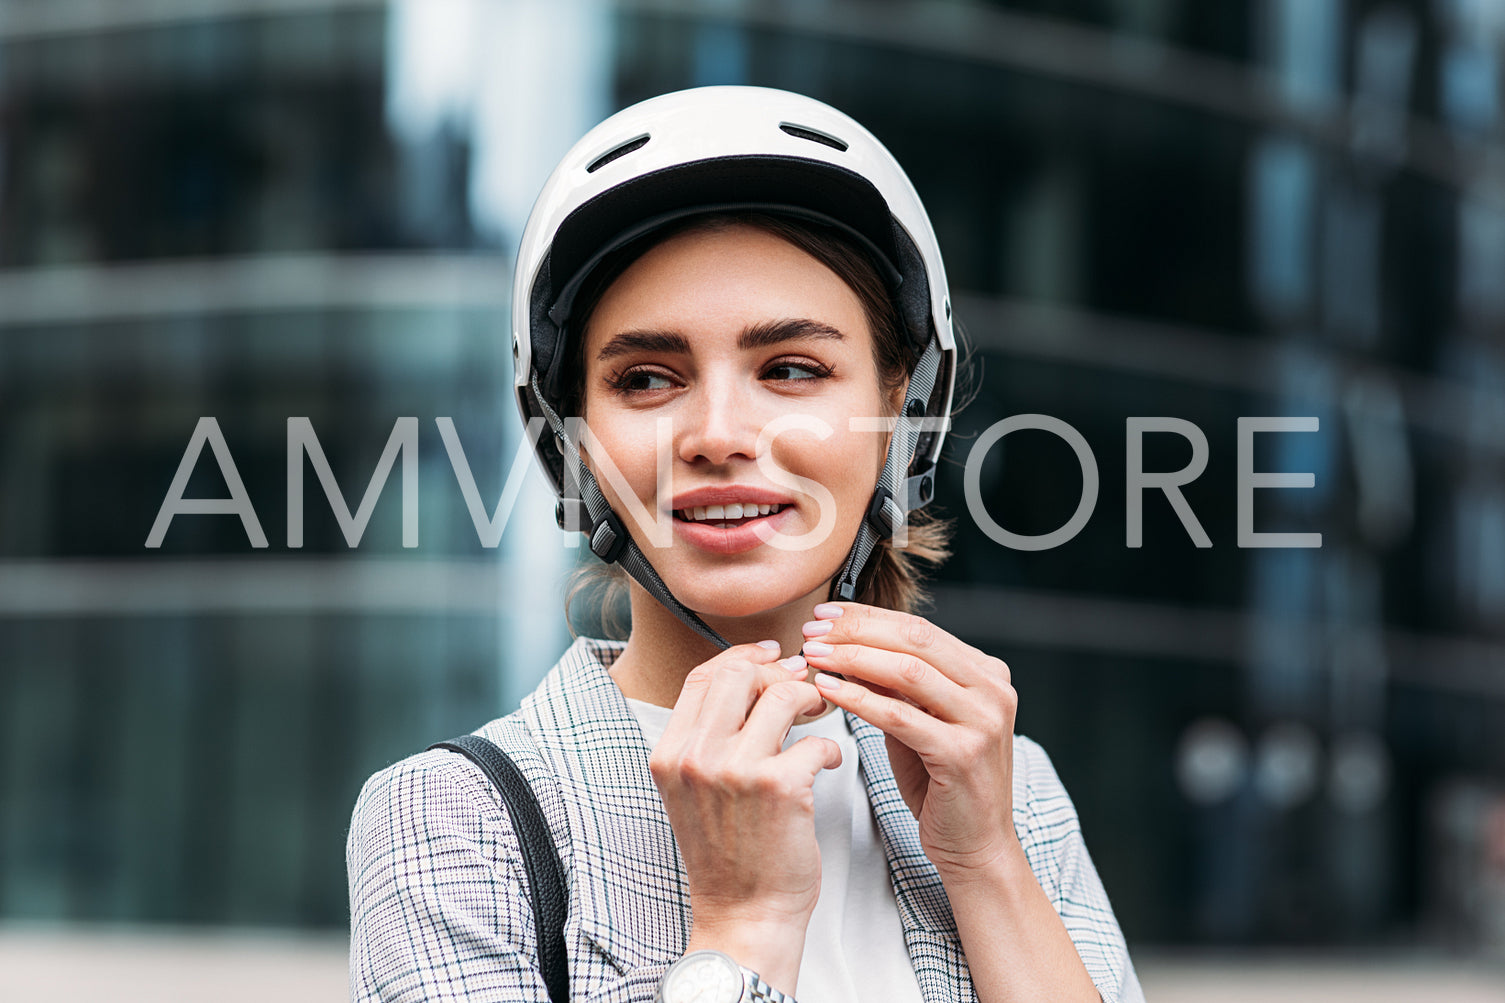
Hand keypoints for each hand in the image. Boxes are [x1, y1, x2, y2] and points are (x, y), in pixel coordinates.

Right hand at [649, 641, 840, 988]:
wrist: (743, 916)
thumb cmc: (729, 856)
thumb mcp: (694, 793)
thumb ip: (708, 740)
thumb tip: (750, 682)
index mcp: (670, 755)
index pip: (702, 677)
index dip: (740, 656)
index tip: (770, 656)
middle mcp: (696, 758)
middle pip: (739, 674)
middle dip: (779, 672)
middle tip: (803, 686)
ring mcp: (735, 771)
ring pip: (782, 696)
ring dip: (811, 699)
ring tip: (820, 717)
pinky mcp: (779, 788)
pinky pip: (817, 740)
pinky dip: (832, 747)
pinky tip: (830, 763)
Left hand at [800, 603, 1018, 876]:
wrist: (976, 846)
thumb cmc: (943, 784)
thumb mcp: (919, 721)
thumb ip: (894, 686)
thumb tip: (844, 647)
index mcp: (986, 674)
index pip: (920, 629)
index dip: (867, 617)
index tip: (825, 614)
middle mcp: (993, 690)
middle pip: (914, 640)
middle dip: (856, 630)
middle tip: (813, 630)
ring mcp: (984, 721)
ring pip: (908, 672)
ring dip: (852, 659)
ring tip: (813, 656)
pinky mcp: (963, 753)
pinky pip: (900, 716)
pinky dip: (859, 699)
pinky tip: (829, 690)